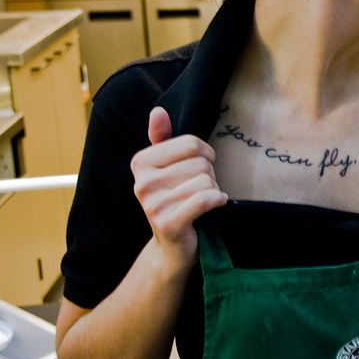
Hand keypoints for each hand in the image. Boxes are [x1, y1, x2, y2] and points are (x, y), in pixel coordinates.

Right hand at [131, 107, 227, 267]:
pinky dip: (217, 201)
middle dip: (209, 176)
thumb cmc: (175, 200)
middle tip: (199, 190)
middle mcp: (142, 182)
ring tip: (202, 202)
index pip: (191, 143)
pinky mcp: (168, 223)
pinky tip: (214, 206)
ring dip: (213, 191)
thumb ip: (162, 139)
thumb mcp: (167, 167)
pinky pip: (205, 199)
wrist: (172, 247)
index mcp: (141, 162)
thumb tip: (158, 111)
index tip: (200, 168)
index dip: (205, 154)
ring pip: (205, 181)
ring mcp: (153, 204)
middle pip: (200, 163)